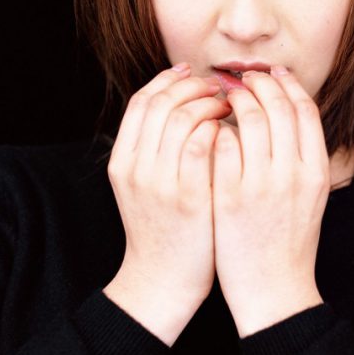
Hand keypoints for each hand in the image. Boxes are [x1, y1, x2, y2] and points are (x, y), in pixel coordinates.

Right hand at [103, 64, 231, 344]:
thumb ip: (154, 148)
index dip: (165, 80)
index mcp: (122, 161)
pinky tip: (231, 129)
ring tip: (228, 106)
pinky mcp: (187, 197)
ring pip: (180, 117)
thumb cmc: (164, 230)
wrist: (164, 282)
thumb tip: (178, 104)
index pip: (140, 102)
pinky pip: (201, 144)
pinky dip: (216, 128)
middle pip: (160, 103)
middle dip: (191, 86)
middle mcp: (135, 168)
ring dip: (207, 103)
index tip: (189, 72)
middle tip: (217, 86)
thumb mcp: (144, 186)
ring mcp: (159, 182)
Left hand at [212, 67, 330, 336]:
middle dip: (259, 83)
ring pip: (248, 119)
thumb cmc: (289, 241)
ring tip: (224, 96)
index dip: (289, 84)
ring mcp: (261, 184)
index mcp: (316, 171)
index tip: (274, 73)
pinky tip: (210, 126)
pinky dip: (216, 128)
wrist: (273, 291)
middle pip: (277, 106)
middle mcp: (293, 173)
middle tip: (244, 77)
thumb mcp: (310, 195)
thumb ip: (302, 155)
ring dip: (234, 99)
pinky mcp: (230, 197)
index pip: (305, 109)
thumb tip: (290, 110)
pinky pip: (221, 145)